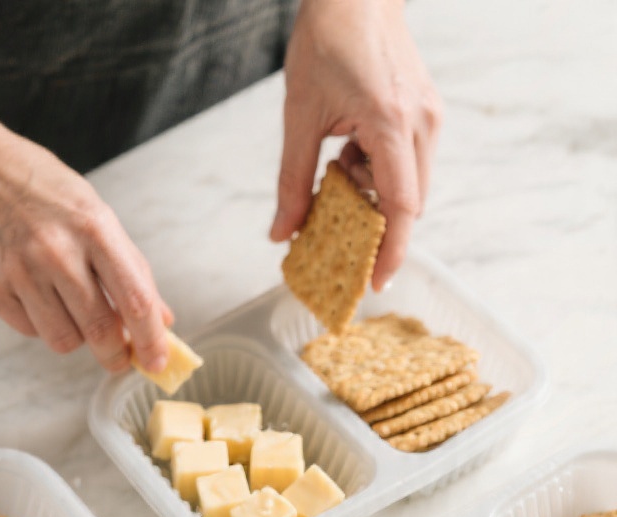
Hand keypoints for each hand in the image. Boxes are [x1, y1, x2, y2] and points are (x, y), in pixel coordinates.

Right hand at [0, 120, 172, 373]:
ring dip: (77, 337)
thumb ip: (130, 267)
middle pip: (100, 331)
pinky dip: (42, 323)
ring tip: (72, 310)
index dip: (151, 341)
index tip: (157, 362)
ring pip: (65, 340)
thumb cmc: (37, 186)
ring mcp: (19, 272)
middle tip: (120, 356)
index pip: (135, 300)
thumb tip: (160, 319)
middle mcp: (56, 251)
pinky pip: (30, 330)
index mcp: (93, 227)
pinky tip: (37, 293)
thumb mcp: (93, 212)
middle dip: (116, 354)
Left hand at [270, 0, 441, 289]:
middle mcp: (420, 122)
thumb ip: (292, 180)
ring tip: (339, 174)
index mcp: (390, 123)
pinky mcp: (427, 113)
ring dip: (376, 198)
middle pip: (410, 204)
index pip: (400, 207)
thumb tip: (283, 232)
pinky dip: (381, 176)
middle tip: (341, 239)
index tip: (375, 282)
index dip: (389, 251)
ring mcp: (429, 117)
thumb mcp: (299, 114)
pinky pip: (410, 164)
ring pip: (411, 186)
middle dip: (377, 229)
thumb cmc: (328, 39)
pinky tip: (351, 156)